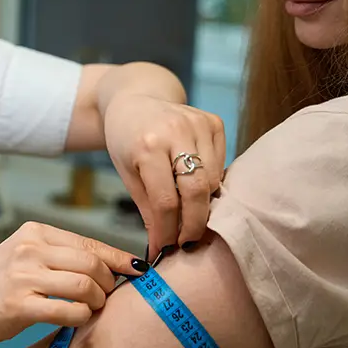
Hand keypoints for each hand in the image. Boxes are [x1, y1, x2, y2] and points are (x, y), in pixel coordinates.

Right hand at [0, 222, 147, 345]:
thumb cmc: (2, 283)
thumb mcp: (27, 254)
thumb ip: (62, 254)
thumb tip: (112, 263)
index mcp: (35, 232)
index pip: (88, 243)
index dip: (117, 258)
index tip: (138, 268)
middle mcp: (29, 249)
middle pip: (91, 264)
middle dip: (110, 282)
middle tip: (109, 295)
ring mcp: (23, 275)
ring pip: (83, 285)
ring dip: (98, 300)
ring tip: (95, 307)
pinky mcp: (18, 305)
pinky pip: (67, 310)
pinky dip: (82, 316)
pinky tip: (80, 319)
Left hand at [103, 95, 225, 259]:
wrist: (136, 98)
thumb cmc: (126, 138)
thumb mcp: (126, 173)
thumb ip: (147, 207)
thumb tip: (161, 245)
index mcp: (148, 146)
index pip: (166, 202)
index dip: (168, 231)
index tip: (165, 249)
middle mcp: (176, 131)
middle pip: (196, 192)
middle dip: (193, 225)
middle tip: (186, 242)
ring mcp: (198, 124)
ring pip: (212, 181)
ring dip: (203, 204)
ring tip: (189, 215)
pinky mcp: (213, 122)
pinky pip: (221, 164)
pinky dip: (210, 181)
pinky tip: (195, 186)